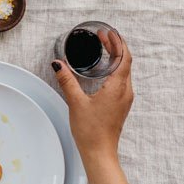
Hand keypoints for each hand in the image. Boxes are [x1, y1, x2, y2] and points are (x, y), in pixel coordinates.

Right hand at [52, 31, 132, 162]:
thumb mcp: (75, 102)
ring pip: (124, 71)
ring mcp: (124, 99)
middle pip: (125, 62)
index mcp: (118, 87)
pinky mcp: (120, 104)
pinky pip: (121, 81)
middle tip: (102, 36)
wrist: (99, 151)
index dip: (117, 42)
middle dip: (115, 47)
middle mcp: (125, 91)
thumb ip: (67, 80)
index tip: (108, 32)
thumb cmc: (91, 130)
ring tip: (104, 49)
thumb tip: (58, 64)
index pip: (124, 58)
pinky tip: (103, 70)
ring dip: (115, 58)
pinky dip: (114, 69)